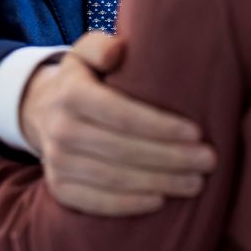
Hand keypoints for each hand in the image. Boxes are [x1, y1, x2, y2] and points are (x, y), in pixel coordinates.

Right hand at [21, 31, 216, 216]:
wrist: (42, 110)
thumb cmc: (84, 79)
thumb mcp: (87, 51)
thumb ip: (101, 45)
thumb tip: (118, 50)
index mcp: (72, 94)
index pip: (122, 115)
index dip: (160, 126)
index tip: (197, 133)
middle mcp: (60, 130)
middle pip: (122, 150)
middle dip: (170, 158)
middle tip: (208, 161)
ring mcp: (56, 163)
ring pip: (113, 179)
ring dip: (158, 183)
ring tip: (195, 183)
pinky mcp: (58, 188)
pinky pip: (95, 202)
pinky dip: (128, 205)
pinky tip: (159, 201)